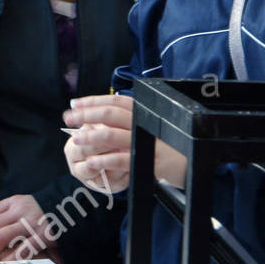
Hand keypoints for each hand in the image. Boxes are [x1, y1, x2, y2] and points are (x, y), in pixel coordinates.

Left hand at [0, 194, 51, 262]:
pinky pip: (21, 248)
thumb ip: (5, 217)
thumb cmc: (43, 215)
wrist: (74, 211)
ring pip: (0, 236)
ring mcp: (31, 221)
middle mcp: (19, 209)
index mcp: (11, 202)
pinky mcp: (43, 234)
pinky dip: (9, 259)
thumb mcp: (23, 209)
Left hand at [62, 94, 187, 191]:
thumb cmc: (172, 145)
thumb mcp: (153, 128)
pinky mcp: (149, 162)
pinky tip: (91, 163)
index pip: (116, 101)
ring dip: (90, 136)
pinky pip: (121, 160)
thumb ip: (132, 122)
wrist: (196, 163)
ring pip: (112, 135)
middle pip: (111, 114)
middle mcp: (145, 124)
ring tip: (75, 138)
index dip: (93, 100)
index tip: (74, 103)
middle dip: (86, 114)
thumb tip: (103, 117)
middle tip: (68, 117)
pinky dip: (104, 161)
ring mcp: (147, 142)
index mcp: (145, 113)